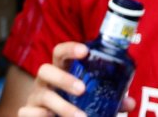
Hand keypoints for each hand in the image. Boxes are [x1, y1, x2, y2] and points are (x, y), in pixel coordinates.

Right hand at [16, 42, 135, 116]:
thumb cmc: (73, 102)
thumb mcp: (90, 98)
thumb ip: (110, 99)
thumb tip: (130, 102)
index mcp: (61, 70)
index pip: (60, 52)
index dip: (70, 48)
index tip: (85, 51)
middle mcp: (45, 81)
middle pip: (45, 69)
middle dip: (63, 79)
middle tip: (82, 89)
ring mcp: (35, 97)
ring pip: (42, 96)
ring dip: (62, 106)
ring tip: (80, 116)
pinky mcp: (28, 112)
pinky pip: (27, 112)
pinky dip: (39, 115)